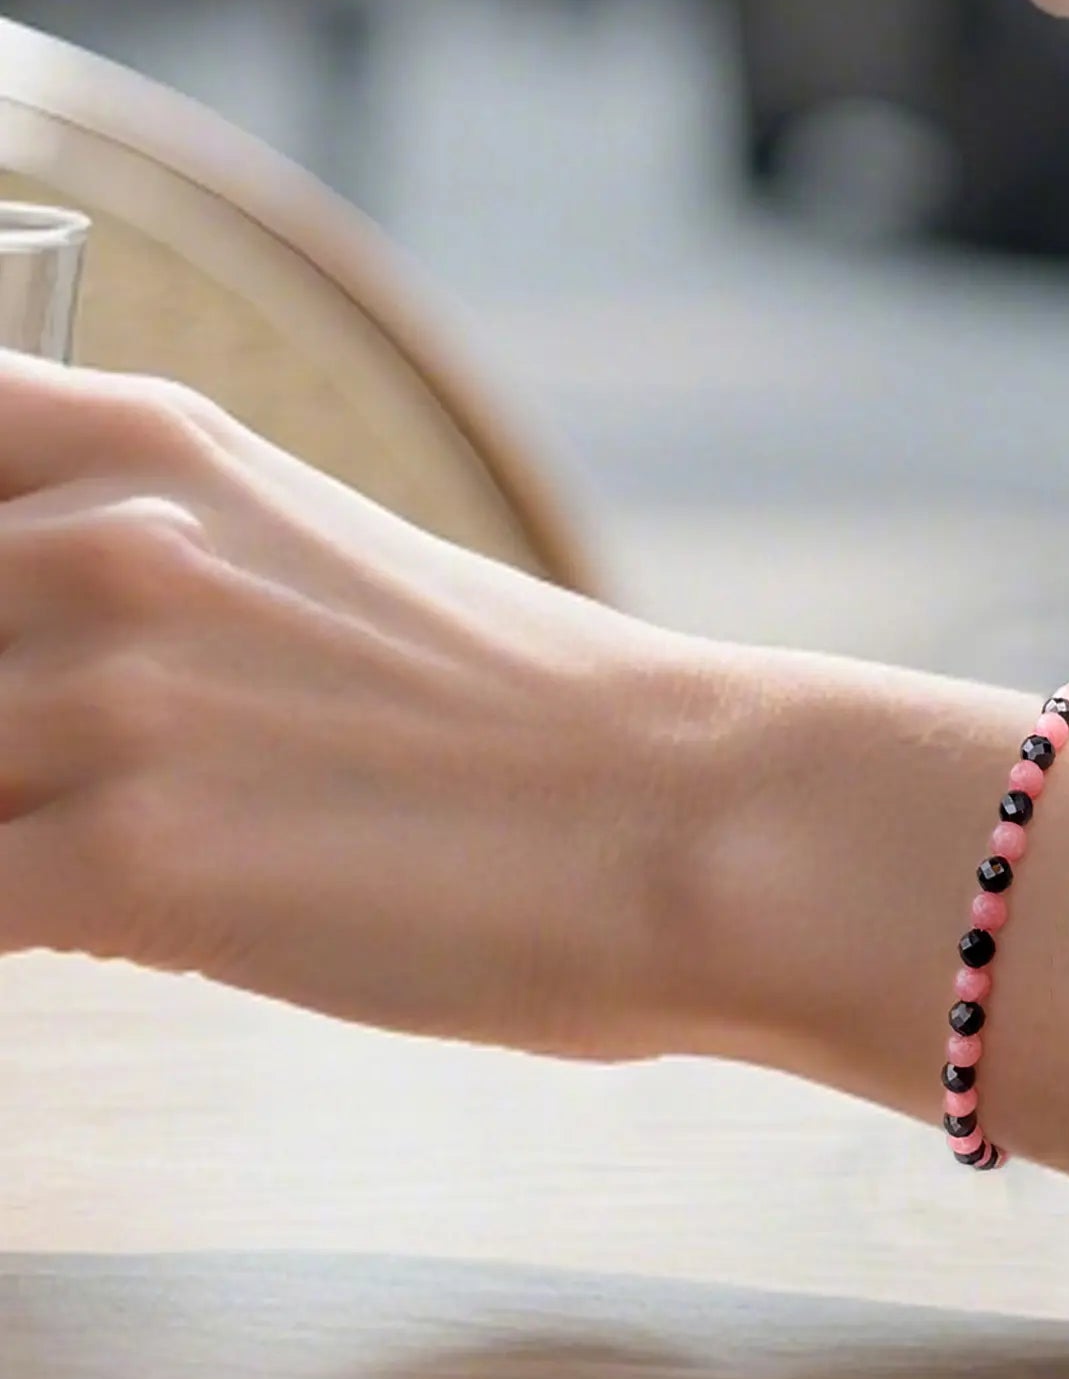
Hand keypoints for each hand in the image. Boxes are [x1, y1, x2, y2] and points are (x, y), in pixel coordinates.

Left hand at [0, 355, 692, 1055]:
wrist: (690, 819)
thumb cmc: (522, 725)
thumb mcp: (296, 567)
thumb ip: (121, 578)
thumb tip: (13, 668)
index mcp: (143, 443)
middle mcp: (108, 542)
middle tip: (60, 794)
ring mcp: (117, 697)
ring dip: (7, 835)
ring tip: (111, 868)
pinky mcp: (140, 860)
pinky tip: (85, 935)